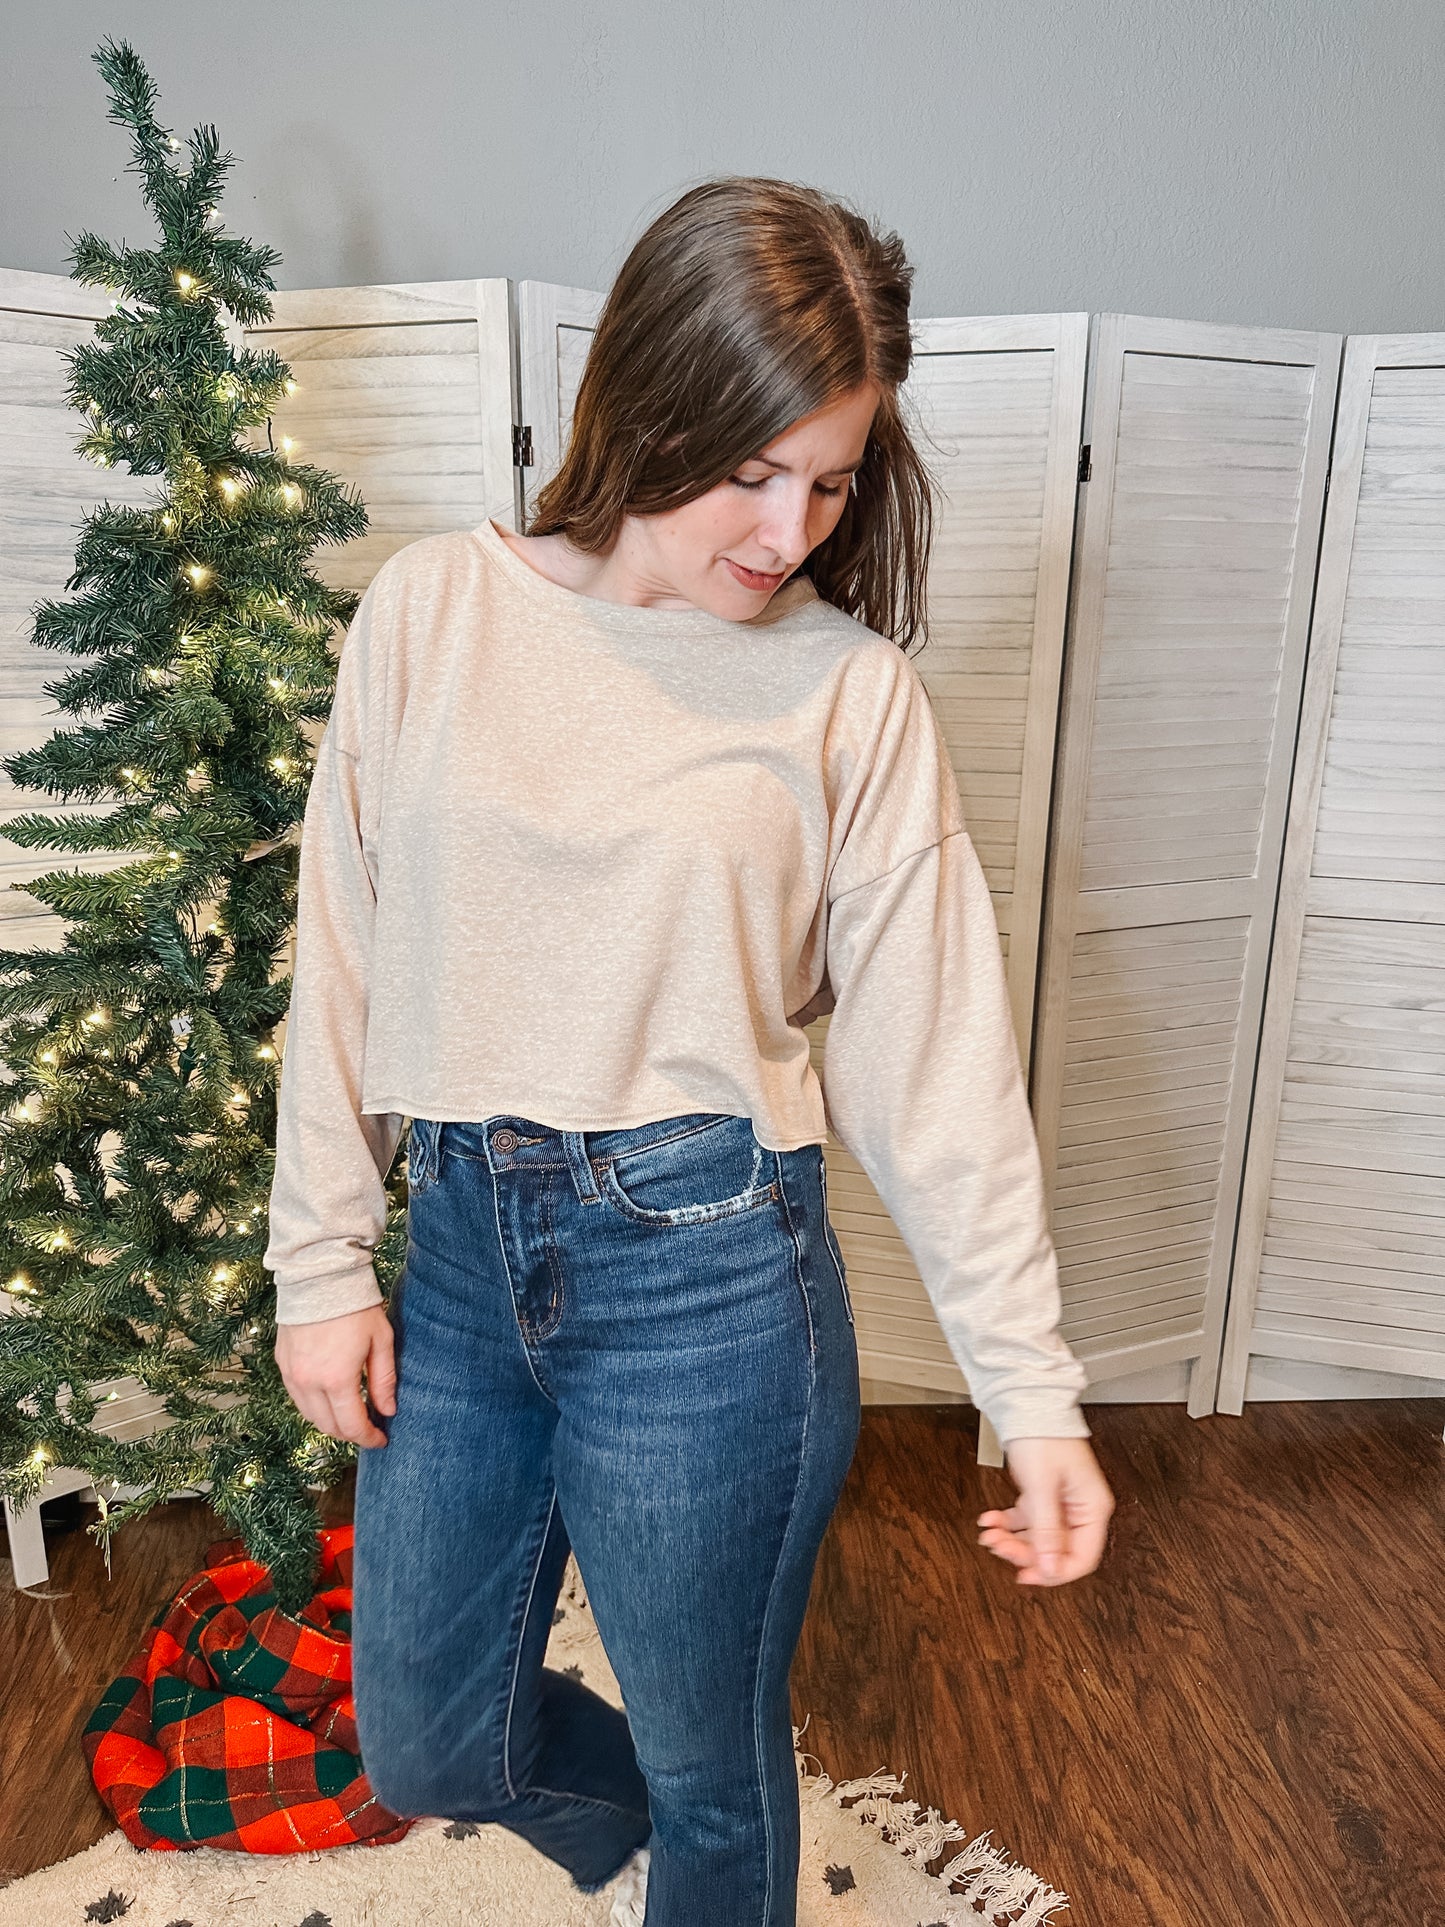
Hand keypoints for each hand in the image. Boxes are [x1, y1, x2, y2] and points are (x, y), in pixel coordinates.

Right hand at [274, 1303, 397, 1448]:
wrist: (319, 1276)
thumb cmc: (355, 1306)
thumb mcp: (380, 1341)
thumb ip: (384, 1380)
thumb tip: (388, 1411)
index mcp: (336, 1380)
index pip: (352, 1425)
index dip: (368, 1437)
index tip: (381, 1440)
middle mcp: (309, 1382)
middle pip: (328, 1426)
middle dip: (350, 1433)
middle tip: (368, 1429)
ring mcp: (291, 1374)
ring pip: (309, 1415)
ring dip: (330, 1422)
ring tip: (350, 1415)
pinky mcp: (281, 1363)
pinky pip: (297, 1397)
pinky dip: (313, 1405)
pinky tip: (329, 1398)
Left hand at [976, 1435, 1113, 1586]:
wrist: (1027, 1404)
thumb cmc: (1043, 1436)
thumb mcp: (1042, 1488)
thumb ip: (1047, 1531)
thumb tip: (1050, 1568)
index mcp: (1092, 1507)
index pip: (1081, 1558)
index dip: (1054, 1572)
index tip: (1027, 1575)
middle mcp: (1080, 1508)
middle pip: (1056, 1550)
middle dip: (1024, 1552)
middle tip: (1000, 1547)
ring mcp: (1062, 1502)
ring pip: (1039, 1537)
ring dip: (1012, 1539)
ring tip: (991, 1533)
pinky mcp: (1044, 1495)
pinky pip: (1028, 1520)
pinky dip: (1009, 1523)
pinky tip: (992, 1519)